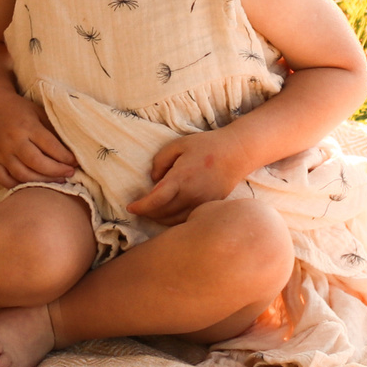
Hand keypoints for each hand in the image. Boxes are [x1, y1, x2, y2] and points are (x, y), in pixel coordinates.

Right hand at [0, 94, 77, 191]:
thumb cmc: (18, 109)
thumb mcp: (38, 112)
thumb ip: (52, 129)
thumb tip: (71, 150)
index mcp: (26, 126)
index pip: (50, 146)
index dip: (65, 157)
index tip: (76, 162)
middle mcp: (13, 141)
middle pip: (37, 163)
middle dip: (57, 171)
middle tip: (70, 173)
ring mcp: (1, 153)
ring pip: (22, 175)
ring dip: (42, 182)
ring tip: (57, 181)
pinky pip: (5, 180)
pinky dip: (18, 186)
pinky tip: (33, 185)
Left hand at [127, 128, 251, 224]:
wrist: (236, 153)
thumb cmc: (205, 146)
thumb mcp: (177, 145)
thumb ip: (160, 161)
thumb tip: (153, 180)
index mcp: (181, 178)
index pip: (156, 200)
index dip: (141, 207)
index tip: (130, 208)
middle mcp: (192, 195)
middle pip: (163, 214)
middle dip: (147, 213)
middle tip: (138, 209)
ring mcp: (203, 203)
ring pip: (176, 221)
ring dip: (160, 219)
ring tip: (151, 212)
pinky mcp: (210, 207)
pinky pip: (189, 219)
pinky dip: (175, 220)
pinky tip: (169, 214)